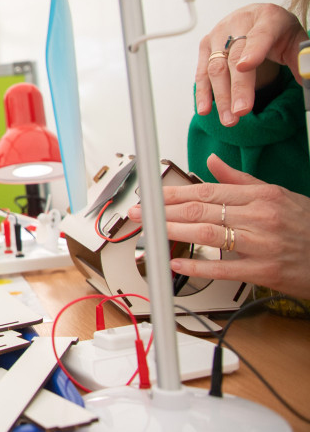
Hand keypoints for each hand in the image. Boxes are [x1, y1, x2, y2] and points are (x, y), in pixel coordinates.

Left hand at [127, 154, 309, 299]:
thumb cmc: (307, 225)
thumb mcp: (277, 194)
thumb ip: (240, 180)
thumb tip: (212, 161)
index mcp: (260, 195)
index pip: (206, 190)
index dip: (173, 193)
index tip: (150, 195)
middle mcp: (259, 216)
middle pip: (201, 210)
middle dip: (163, 211)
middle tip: (138, 213)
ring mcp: (261, 244)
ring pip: (208, 234)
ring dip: (173, 233)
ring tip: (149, 233)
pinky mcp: (265, 270)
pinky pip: (224, 268)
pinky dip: (198, 266)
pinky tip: (176, 262)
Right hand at [194, 3, 305, 126]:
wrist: (256, 21)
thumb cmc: (278, 33)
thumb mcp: (296, 43)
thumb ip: (302, 61)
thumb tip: (308, 81)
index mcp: (268, 17)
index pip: (260, 35)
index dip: (253, 51)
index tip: (246, 67)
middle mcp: (239, 22)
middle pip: (234, 57)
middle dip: (237, 87)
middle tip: (241, 111)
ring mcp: (219, 34)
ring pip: (215, 68)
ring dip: (221, 96)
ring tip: (229, 119)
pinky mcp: (206, 47)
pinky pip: (202, 73)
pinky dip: (203, 93)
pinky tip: (205, 109)